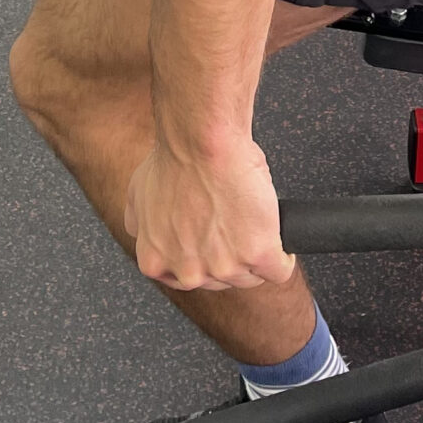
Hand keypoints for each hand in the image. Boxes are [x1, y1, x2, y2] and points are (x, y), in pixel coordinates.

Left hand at [124, 138, 294, 291]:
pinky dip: (283, 255)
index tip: (211, 243)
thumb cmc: (174, 158)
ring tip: (254, 225)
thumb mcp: (139, 193)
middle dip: (228, 256)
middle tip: (233, 226)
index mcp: (156, 260)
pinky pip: (279, 269)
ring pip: (251, 277)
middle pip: (220, 280)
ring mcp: (223, 268)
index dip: (202, 256)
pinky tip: (278, 240)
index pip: (186, 277)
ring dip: (255, 255)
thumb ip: (140, 222)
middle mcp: (188, 271)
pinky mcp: (257, 255)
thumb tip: (145, 230)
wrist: (201, 142)